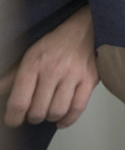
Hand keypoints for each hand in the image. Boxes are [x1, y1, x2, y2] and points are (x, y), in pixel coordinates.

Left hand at [1, 5, 98, 128]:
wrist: (86, 28)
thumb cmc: (57, 42)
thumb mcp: (29, 54)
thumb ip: (12, 75)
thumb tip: (0, 92)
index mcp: (34, 63)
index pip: (19, 102)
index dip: (13, 118)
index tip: (13, 121)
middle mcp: (53, 69)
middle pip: (38, 111)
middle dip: (32, 118)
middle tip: (32, 115)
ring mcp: (74, 75)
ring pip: (57, 111)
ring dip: (50, 117)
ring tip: (47, 112)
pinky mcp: (90, 79)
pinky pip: (78, 108)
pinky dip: (69, 119)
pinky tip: (62, 119)